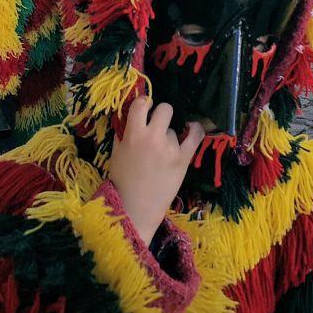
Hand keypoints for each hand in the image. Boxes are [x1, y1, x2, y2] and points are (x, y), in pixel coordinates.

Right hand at [109, 97, 203, 245]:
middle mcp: (153, 137)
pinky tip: (191, 129)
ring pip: (175, 128)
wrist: (135, 209)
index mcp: (133, 134)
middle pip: (165, 108)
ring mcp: (171, 147)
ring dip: (170, 136)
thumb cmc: (122, 182)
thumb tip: (130, 115)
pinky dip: (195, 130)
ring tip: (164, 151)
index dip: (144, 103)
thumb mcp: (116, 153)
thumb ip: (123, 132)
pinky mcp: (184, 159)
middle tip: (158, 126)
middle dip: (161, 115)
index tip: (145, 108)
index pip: (141, 103)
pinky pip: (196, 135)